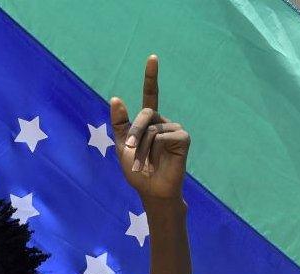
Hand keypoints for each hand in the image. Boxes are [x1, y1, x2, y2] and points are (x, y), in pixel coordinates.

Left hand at [110, 55, 189, 201]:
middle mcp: (163, 122)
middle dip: (134, 132)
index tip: (153, 58)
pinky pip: (163, 135)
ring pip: (152, 128)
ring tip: (144, 164)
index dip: (151, 76)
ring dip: (143, 148)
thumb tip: (115, 98)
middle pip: (145, 113)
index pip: (151, 94)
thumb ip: (120, 123)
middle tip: (130, 150)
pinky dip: (155, 149)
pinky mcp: (183, 138)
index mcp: (149, 121)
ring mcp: (174, 129)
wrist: (151, 189)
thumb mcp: (123, 146)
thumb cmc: (137, 170)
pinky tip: (157, 162)